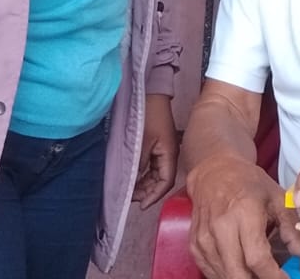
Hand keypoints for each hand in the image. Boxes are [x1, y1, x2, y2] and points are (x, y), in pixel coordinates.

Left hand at [134, 94, 178, 208]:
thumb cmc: (148, 116)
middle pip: (161, 180)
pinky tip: (134, 177)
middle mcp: (169, 154)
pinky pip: (152, 166)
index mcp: (169, 154)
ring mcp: (164, 150)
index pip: (165, 182)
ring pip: (156, 174)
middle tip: (130, 198)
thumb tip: (134, 185)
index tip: (141, 205)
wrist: (151, 94)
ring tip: (130, 190)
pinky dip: (143, 174)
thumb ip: (138, 165)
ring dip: (144, 184)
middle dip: (147, 191)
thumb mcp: (141, 142)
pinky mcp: (158, 146)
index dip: (154, 196)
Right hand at [186, 154, 296, 278]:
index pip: (257, 258)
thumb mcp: (276, 197)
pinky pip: (211, 271)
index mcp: (244, 213)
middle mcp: (221, 227)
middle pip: (237, 273)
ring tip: (258, 274)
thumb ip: (291, 226)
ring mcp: (205, 238)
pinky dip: (226, 275)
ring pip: (224, 275)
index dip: (273, 276)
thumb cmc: (247, 182)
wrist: (214, 171)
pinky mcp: (195, 245)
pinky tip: (240, 270)